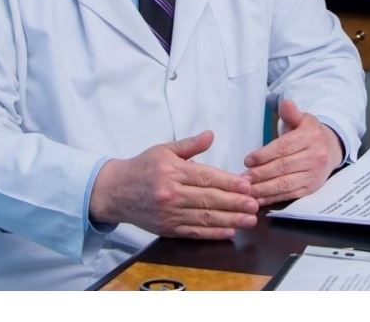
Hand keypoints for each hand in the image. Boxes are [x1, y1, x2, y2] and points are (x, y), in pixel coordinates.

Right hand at [89, 130, 258, 239]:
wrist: (114, 191)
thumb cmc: (142, 167)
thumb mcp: (164, 149)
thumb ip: (190, 145)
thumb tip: (210, 135)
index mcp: (172, 171)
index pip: (206, 177)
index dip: (229, 182)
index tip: (247, 185)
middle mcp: (170, 193)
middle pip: (208, 199)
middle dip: (235, 203)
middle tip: (254, 205)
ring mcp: (168, 213)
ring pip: (204, 218)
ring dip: (229, 220)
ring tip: (249, 220)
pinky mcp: (166, 228)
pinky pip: (193, 232)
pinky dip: (212, 234)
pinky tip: (228, 232)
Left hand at [242, 99, 343, 206]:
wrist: (331, 148)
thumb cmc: (309, 133)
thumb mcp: (302, 119)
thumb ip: (291, 113)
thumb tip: (285, 103)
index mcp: (311, 137)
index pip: (284, 147)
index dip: (264, 155)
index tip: (247, 160)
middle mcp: (316, 156)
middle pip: (283, 167)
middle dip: (261, 174)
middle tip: (242, 178)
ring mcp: (314, 174)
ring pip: (286, 183)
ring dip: (264, 188)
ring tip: (247, 190)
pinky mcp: (312, 188)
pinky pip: (290, 194)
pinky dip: (273, 198)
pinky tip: (259, 197)